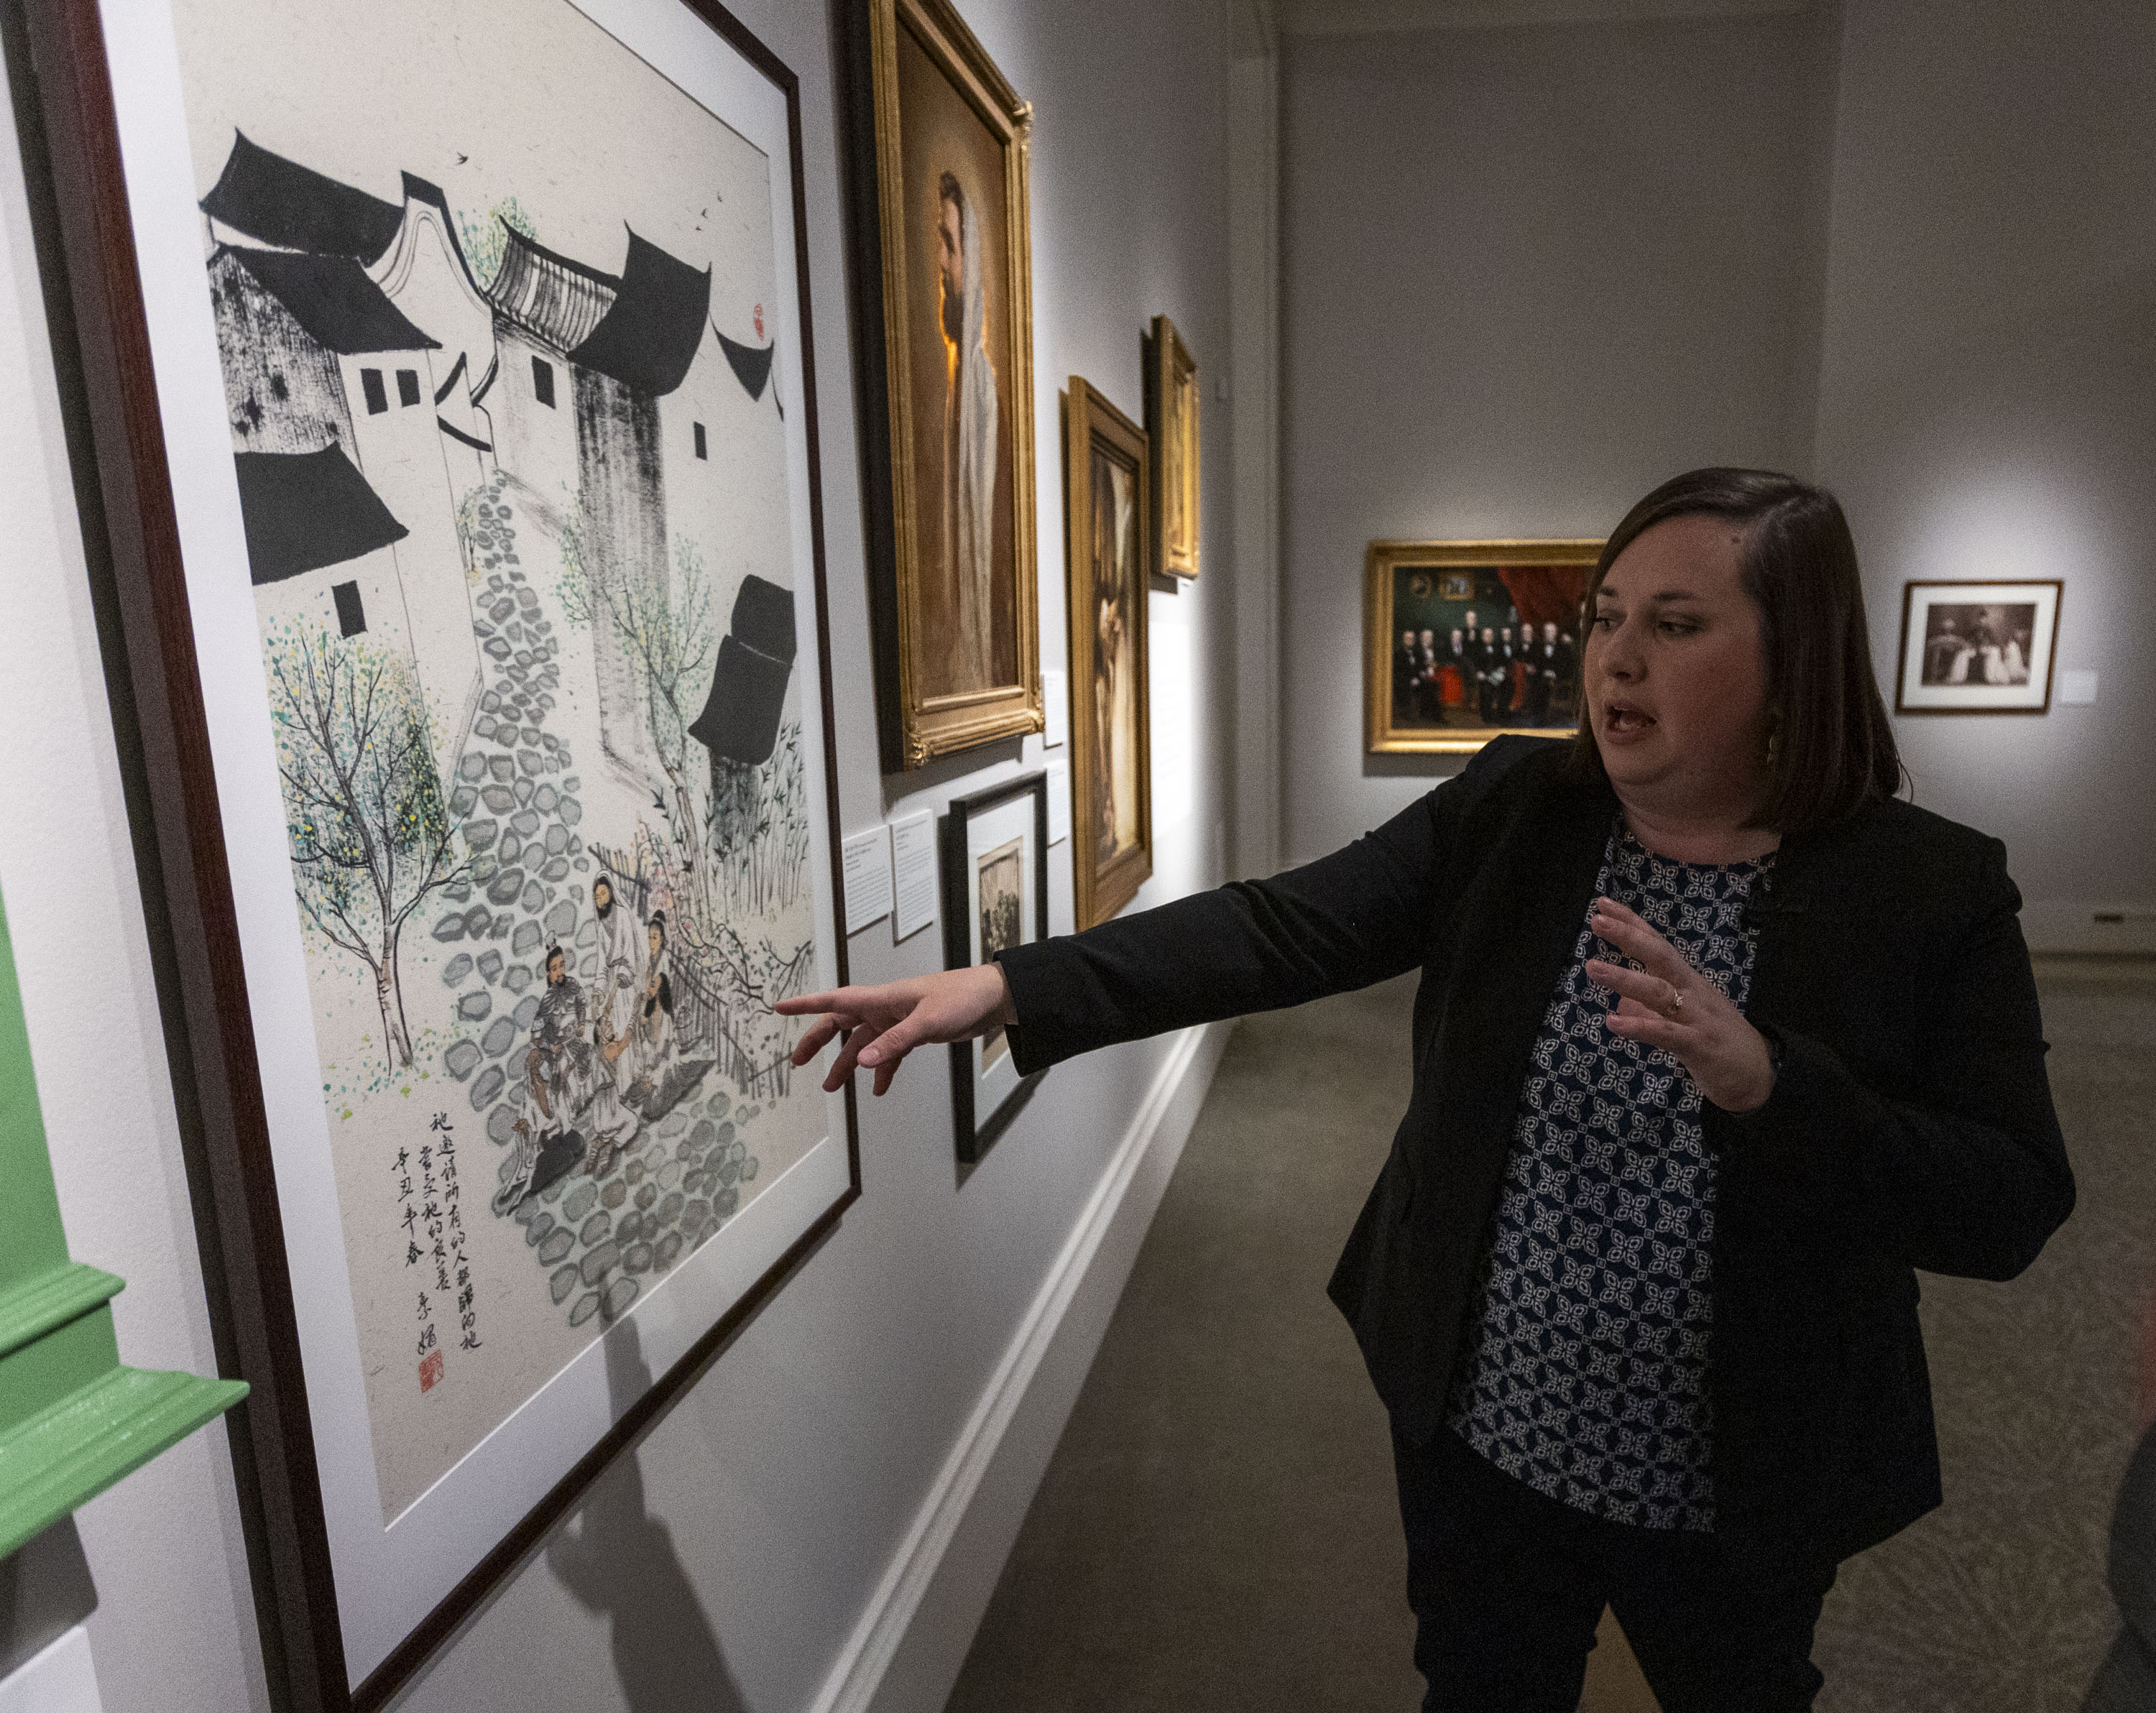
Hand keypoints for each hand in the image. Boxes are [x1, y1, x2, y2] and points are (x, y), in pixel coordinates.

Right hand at [775, 963, 1016, 1096]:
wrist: (992, 999)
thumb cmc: (961, 998)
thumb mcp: (926, 1023)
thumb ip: (893, 1044)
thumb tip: (860, 1064)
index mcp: (882, 999)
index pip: (835, 1001)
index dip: (805, 1005)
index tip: (779, 1008)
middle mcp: (884, 1009)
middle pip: (842, 1024)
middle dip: (818, 1042)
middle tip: (798, 1062)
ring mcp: (898, 1022)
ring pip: (863, 1044)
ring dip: (848, 1064)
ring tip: (832, 1088)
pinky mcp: (913, 1033)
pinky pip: (889, 1054)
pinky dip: (881, 1070)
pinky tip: (878, 1089)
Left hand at [1584, 895, 1774, 1113]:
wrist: (1759, 1075)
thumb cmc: (1718, 1042)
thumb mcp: (1682, 1020)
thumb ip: (1650, 1011)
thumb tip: (1619, 1005)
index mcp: (1688, 982)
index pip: (1658, 945)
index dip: (1632, 924)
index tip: (1603, 904)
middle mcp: (1692, 992)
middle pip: (1660, 956)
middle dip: (1629, 936)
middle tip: (1597, 919)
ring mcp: (1697, 1017)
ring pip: (1659, 992)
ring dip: (1625, 978)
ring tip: (1593, 967)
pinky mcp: (1698, 1045)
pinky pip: (1665, 1033)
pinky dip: (1639, 1026)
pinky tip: (1613, 1023)